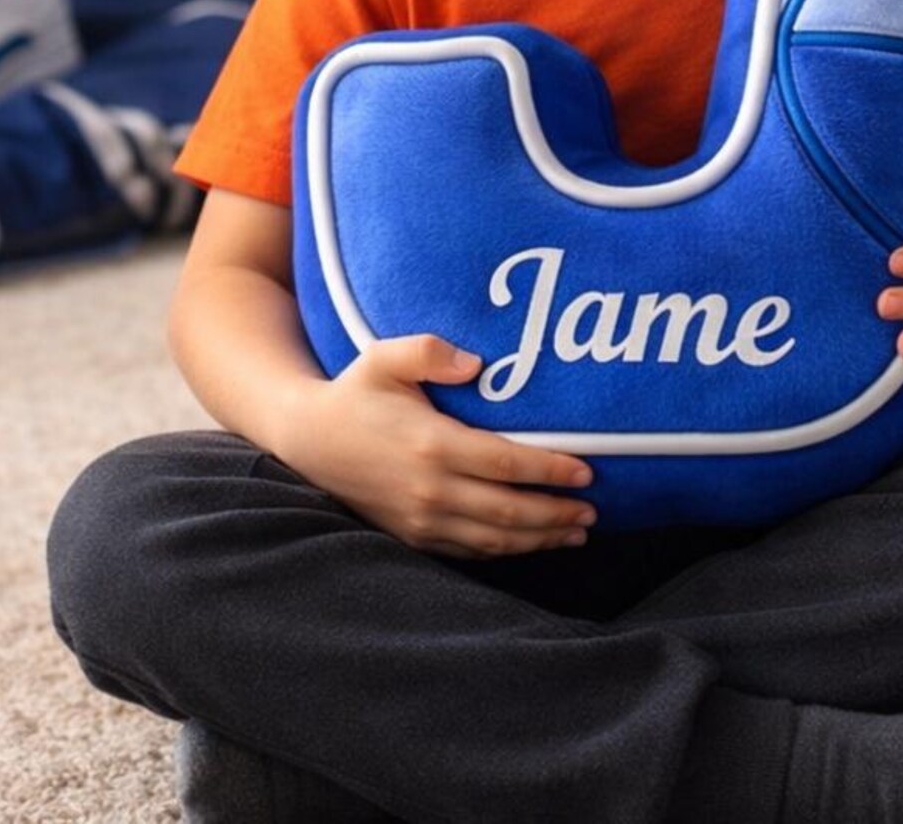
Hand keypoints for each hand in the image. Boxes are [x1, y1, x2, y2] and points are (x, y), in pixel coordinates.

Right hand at [278, 334, 597, 559]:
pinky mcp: (412, 535)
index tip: (587, 472)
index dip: (550, 471)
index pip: (506, 463)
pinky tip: (531, 543)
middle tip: (593, 510)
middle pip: (508, 511)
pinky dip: (505, 551)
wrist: (309, 439)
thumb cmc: (356, 392)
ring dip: (539, 539)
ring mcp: (420, 519)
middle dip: (556, 513)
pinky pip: (468, 551)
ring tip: (576, 531)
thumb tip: (477, 363)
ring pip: (493, 539)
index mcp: (431, 444)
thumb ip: (429, 351)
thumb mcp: (385, 357)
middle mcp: (430, 489)